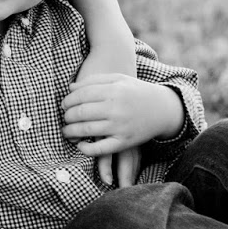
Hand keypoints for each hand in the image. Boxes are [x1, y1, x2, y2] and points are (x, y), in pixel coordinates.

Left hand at [74, 42, 138, 185]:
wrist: (164, 108)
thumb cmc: (136, 91)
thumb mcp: (118, 79)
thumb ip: (94, 81)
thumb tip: (70, 88)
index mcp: (113, 91)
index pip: (81, 95)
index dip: (68, 101)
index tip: (63, 105)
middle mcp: (116, 108)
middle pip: (81, 112)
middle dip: (67, 116)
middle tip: (64, 118)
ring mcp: (120, 126)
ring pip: (87, 130)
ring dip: (71, 132)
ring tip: (66, 131)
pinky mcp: (125, 142)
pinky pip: (101, 149)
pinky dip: (86, 149)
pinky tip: (80, 145)